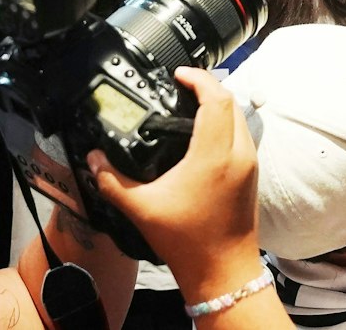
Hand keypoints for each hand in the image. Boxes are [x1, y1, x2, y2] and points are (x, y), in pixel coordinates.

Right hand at [90, 67, 259, 285]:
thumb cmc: (189, 242)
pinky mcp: (251, 174)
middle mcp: (238, 154)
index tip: (178, 74)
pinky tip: (202, 131)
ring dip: (219, 104)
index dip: (198, 78)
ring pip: (240, 117)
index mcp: (214, 155)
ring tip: (189, 103)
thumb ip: (112, 181)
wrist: (223, 270)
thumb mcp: (142, 209)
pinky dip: (225, 122)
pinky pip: (242, 134)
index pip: (216, 99)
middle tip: (181, 84)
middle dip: (208, 86)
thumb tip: (94, 160)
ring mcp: (249, 163)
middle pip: (231, 101)